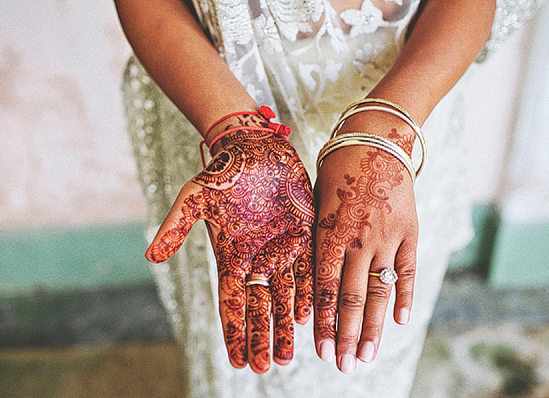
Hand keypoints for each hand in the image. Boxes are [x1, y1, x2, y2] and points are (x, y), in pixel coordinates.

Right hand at [146, 115, 314, 373]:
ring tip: (287, 356)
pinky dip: (307, 294)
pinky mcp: (304, 237)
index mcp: (230, 257)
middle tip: (266, 368)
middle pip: (258, 309)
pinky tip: (308, 316)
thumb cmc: (222, 172)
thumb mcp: (195, 197)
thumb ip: (177, 226)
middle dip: (261, 338)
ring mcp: (281, 251)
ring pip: (284, 298)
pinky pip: (308, 272)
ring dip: (286, 326)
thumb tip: (150, 256)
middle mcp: (256, 260)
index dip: (234, 333)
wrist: (255, 148)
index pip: (230, 304)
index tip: (238, 361)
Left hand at [313, 119, 417, 373]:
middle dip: (345, 336)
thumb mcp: (317, 200)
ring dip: (372, 327)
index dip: (323, 323)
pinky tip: (399, 321)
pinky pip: (407, 270)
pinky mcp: (409, 231)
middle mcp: (359, 240)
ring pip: (379, 292)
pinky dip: (404, 296)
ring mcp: (387, 238)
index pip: (325, 289)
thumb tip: (311, 278)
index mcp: (330, 232)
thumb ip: (316, 238)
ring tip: (366, 356)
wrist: (377, 138)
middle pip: (351, 298)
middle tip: (342, 366)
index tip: (320, 350)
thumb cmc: (338, 167)